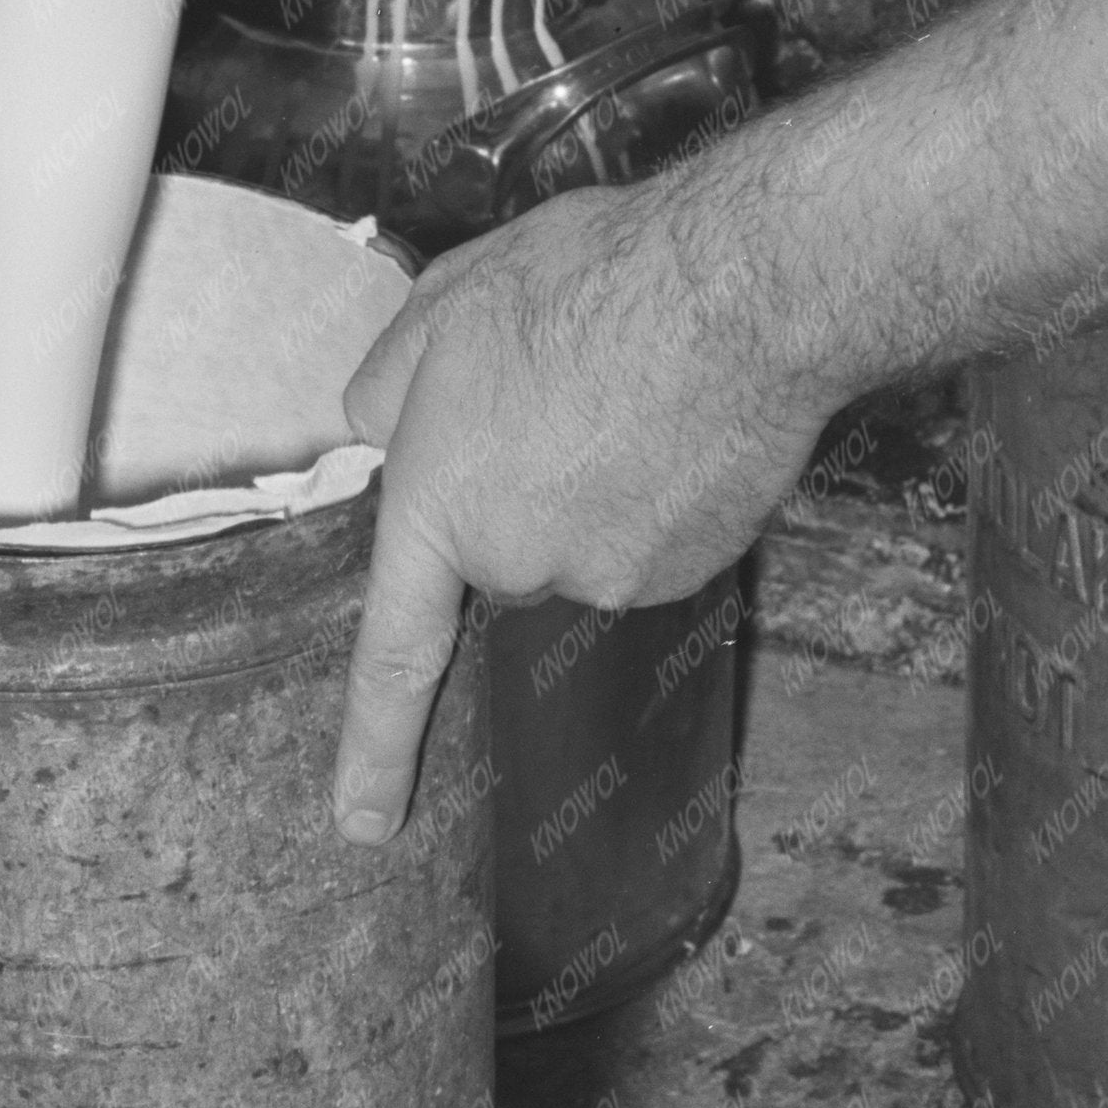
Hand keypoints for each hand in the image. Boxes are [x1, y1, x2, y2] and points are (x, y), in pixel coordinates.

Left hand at [328, 188, 814, 842]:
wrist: (742, 292)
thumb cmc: (592, 284)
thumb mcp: (448, 301)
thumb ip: (386, 383)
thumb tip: (375, 429)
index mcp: (443, 510)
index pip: (396, 659)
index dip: (376, 749)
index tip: (364, 823)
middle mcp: (524, 563)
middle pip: (505, 553)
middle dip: (515, 487)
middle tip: (555, 389)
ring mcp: (616, 575)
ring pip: (585, 540)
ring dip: (593, 480)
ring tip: (629, 384)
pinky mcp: (694, 563)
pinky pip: (654, 536)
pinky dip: (659, 488)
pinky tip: (677, 415)